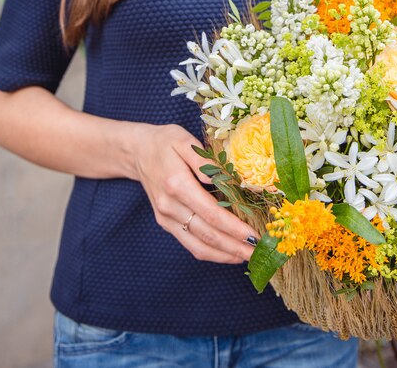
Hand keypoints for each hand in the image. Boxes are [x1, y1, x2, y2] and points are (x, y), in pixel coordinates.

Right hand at [130, 123, 257, 263]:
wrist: (136, 152)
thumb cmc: (164, 142)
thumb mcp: (184, 140)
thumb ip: (203, 159)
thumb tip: (223, 178)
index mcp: (177, 184)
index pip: (211, 213)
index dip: (234, 227)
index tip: (254, 235)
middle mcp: (170, 206)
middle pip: (207, 235)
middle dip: (235, 247)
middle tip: (260, 251)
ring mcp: (166, 218)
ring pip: (198, 245)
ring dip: (225, 255)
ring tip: (248, 255)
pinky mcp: (165, 223)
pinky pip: (190, 243)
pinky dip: (211, 252)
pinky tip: (229, 252)